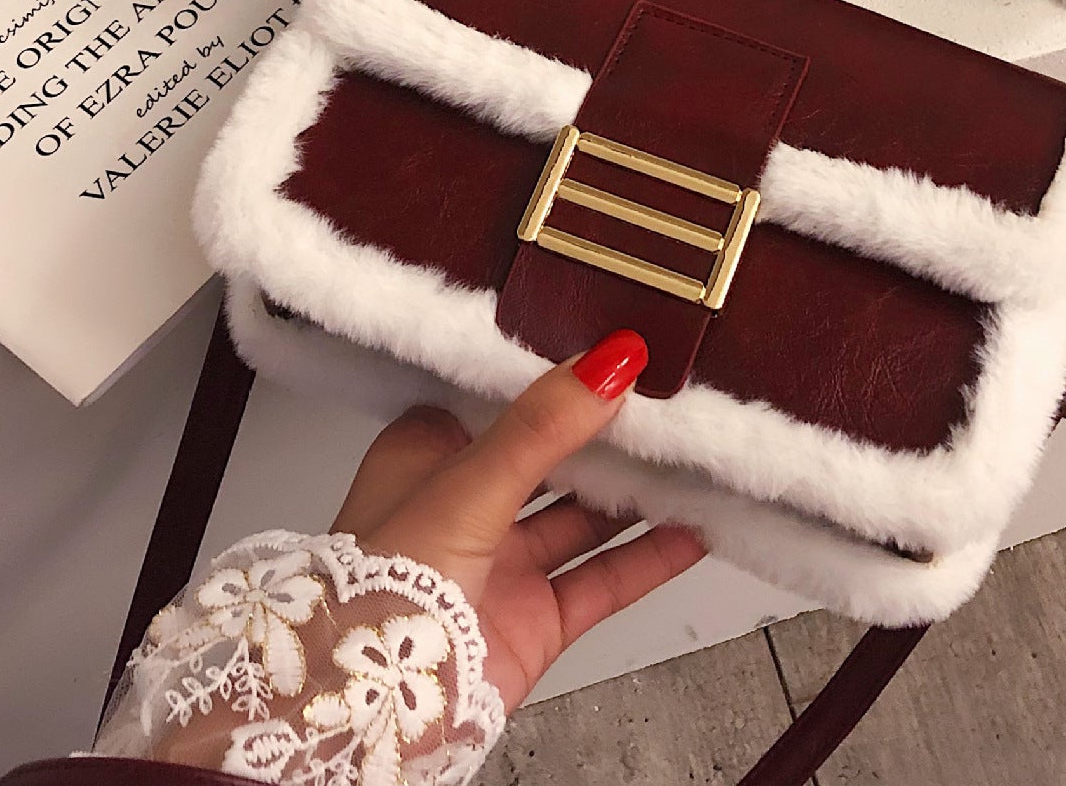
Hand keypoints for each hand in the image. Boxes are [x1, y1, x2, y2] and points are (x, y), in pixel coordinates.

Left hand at [332, 330, 705, 711]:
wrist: (370, 711)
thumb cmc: (381, 588)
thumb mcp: (468, 481)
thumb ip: (543, 423)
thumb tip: (608, 361)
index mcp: (430, 456)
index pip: (505, 401)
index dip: (560, 379)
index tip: (618, 354)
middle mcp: (466, 508)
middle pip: (554, 458)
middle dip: (609, 434)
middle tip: (670, 403)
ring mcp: (502, 568)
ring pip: (585, 518)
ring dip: (638, 494)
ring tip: (695, 460)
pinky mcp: (534, 622)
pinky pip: (604, 580)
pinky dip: (650, 558)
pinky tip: (693, 533)